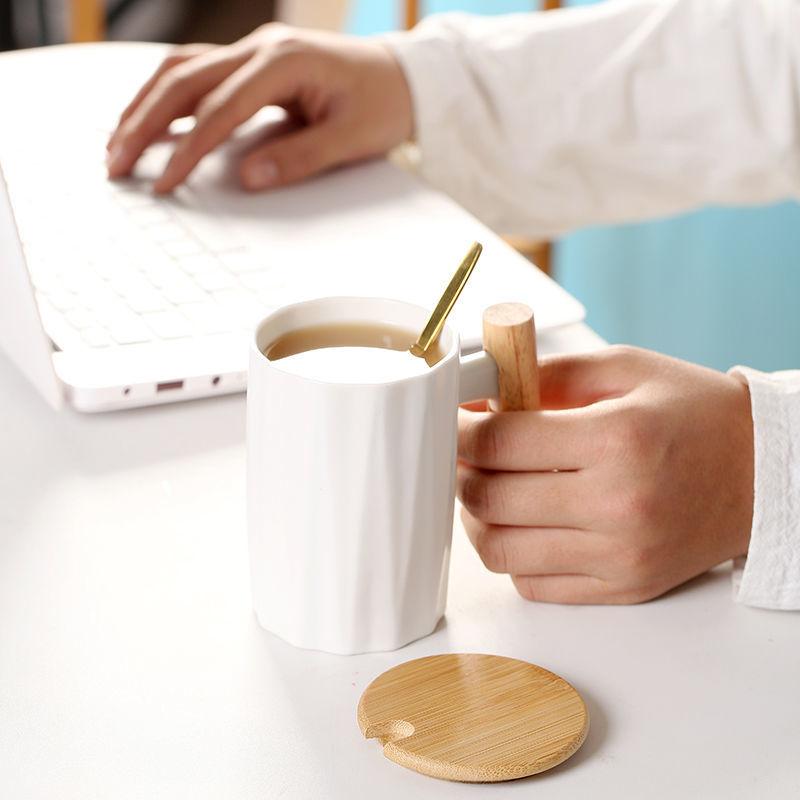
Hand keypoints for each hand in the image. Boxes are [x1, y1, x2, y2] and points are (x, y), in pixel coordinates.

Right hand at [105, 24, 411, 192]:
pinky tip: (149, 122)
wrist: (403, 76)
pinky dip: (167, 97)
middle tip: (116, 165)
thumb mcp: (353, 138)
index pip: (221, 109)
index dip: (188, 149)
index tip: (164, 184)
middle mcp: (261, 46)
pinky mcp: (253, 62)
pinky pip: (198, 73)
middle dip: (144, 124)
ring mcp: (254, 49)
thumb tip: (247, 179)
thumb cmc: (383, 104)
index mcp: (285, 61)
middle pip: (184, 80)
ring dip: (145, 105)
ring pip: (182, 70)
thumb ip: (301, 157)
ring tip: (118, 144)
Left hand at [457, 346, 753, 603]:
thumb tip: (481, 396)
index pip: (501, 441)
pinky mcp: (625, 587)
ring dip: (475, 517)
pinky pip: (534, 584)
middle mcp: (617, 504)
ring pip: (502, 550)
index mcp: (616, 439)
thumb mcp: (625, 369)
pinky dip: (512, 554)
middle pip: (491, 498)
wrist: (762, 473)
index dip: (460, 430)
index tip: (452, 422)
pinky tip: (521, 524)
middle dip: (459, 472)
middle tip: (461, 455)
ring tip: (483, 489)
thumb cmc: (691, 413)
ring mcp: (621, 555)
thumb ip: (547, 375)